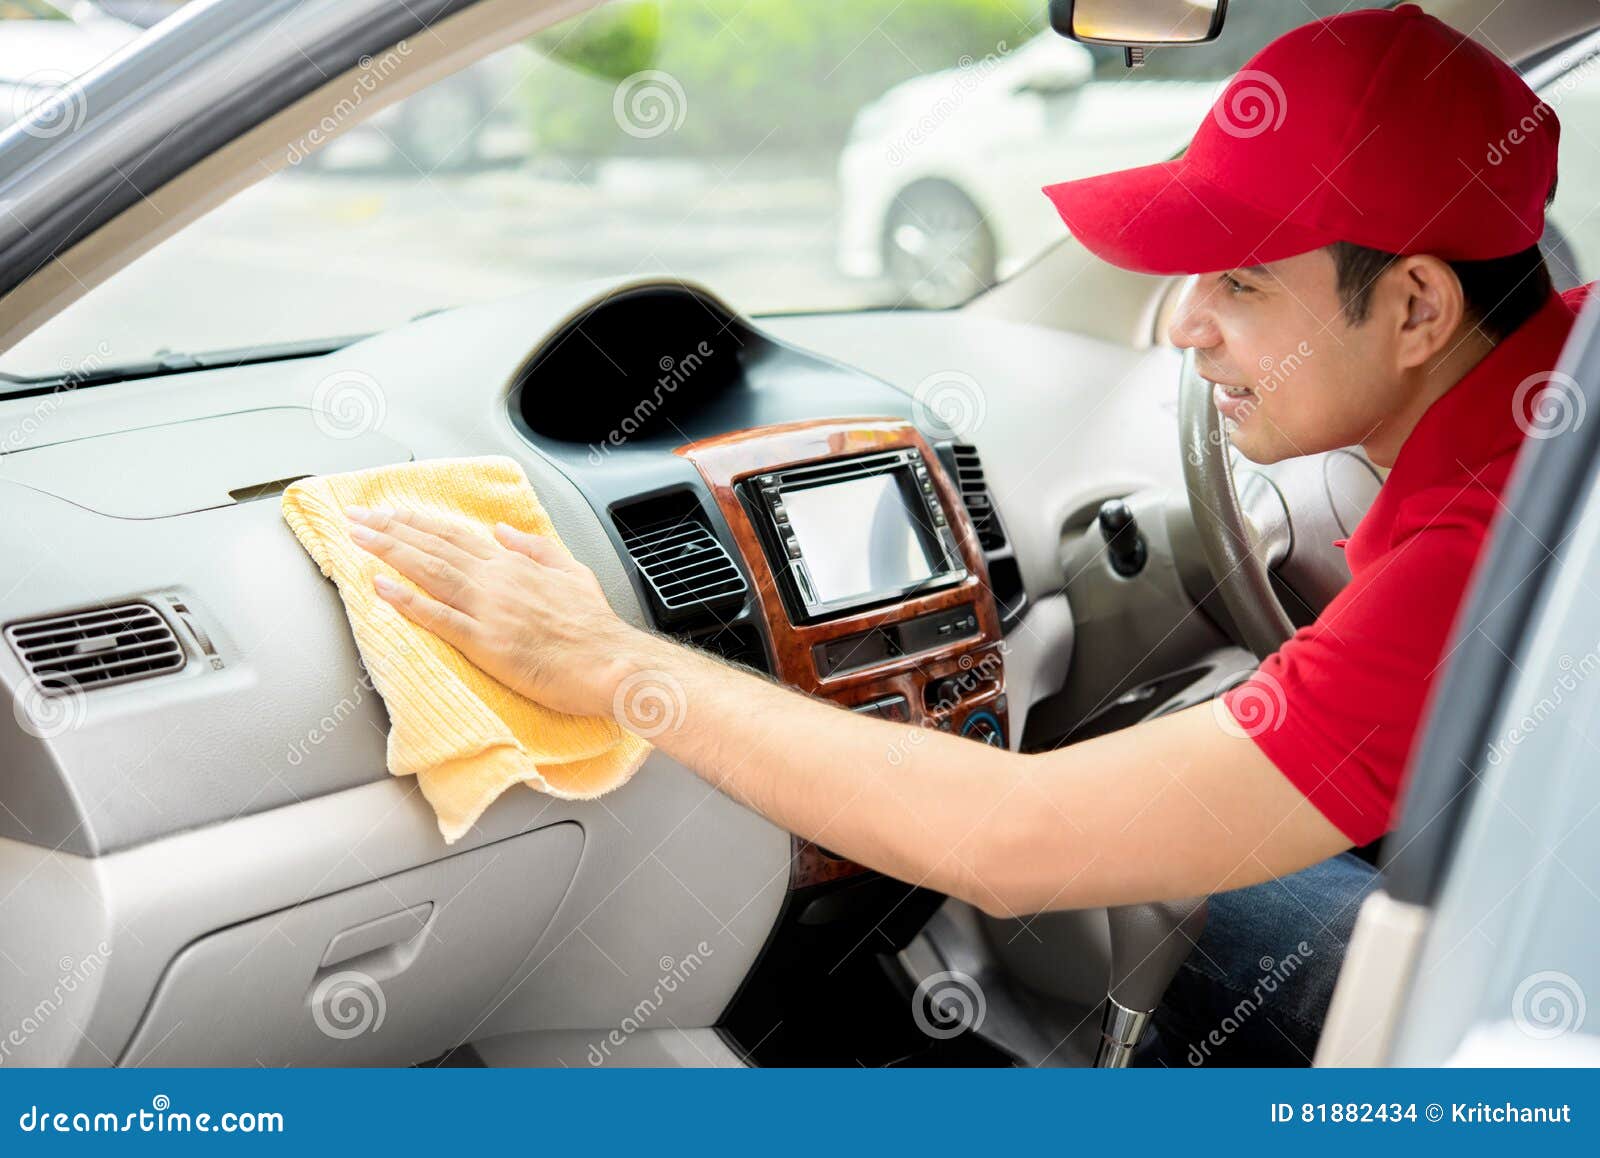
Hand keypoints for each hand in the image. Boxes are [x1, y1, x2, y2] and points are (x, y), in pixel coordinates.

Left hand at [344, 503, 643, 718]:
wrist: (612, 663)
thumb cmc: (595, 627)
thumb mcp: (572, 572)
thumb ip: (535, 548)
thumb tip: (503, 531)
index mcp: (513, 565)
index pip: (455, 535)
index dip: (417, 522)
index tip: (388, 513)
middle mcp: (497, 581)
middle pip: (433, 547)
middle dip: (389, 529)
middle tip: (355, 517)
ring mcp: (490, 611)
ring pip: (430, 572)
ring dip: (389, 552)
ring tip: (357, 538)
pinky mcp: (487, 643)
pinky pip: (439, 618)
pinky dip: (407, 601)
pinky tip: (381, 587)